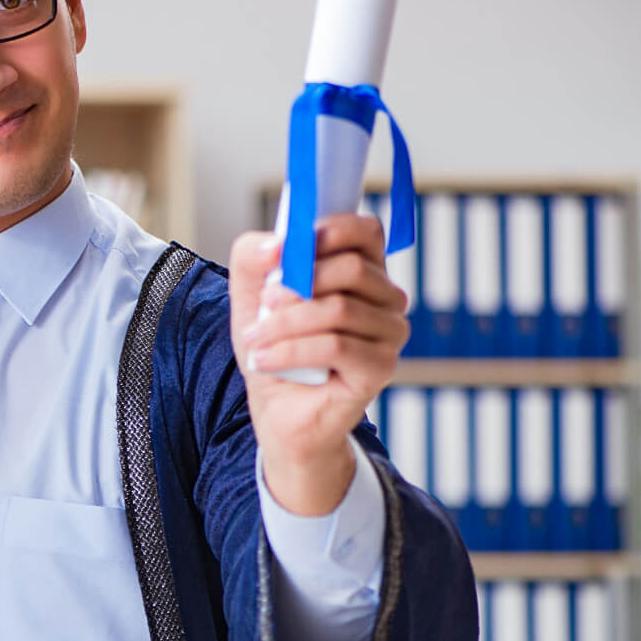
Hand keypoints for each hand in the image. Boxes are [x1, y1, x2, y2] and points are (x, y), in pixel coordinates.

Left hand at [228, 214, 408, 514]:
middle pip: (352, 268)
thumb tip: (276, 244)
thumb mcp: (250, 295)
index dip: (331, 230)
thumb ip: (254, 258)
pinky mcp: (381, 367)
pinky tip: (265, 360)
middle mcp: (387, 298)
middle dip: (297, 284)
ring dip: (285, 324)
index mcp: (363, 270)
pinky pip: (336, 346)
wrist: (280, 411)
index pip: (367, 231)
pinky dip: (290, 351)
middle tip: (264, 304)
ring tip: (256, 340)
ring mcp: (390, 333)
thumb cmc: (274, 346)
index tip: (289, 247)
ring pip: (339, 310)